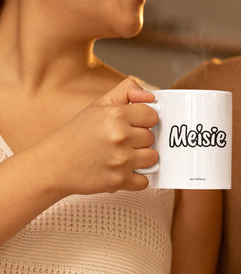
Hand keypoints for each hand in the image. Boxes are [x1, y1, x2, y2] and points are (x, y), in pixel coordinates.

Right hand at [41, 78, 158, 195]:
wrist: (54, 164)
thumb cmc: (78, 134)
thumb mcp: (99, 104)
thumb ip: (126, 91)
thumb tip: (151, 96)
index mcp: (115, 114)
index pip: (152, 115)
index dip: (144, 120)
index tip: (132, 124)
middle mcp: (119, 136)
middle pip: (151, 137)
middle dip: (139, 140)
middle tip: (120, 141)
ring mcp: (120, 160)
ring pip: (152, 158)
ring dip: (141, 159)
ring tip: (123, 155)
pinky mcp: (118, 180)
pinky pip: (144, 182)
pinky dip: (136, 179)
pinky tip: (121, 171)